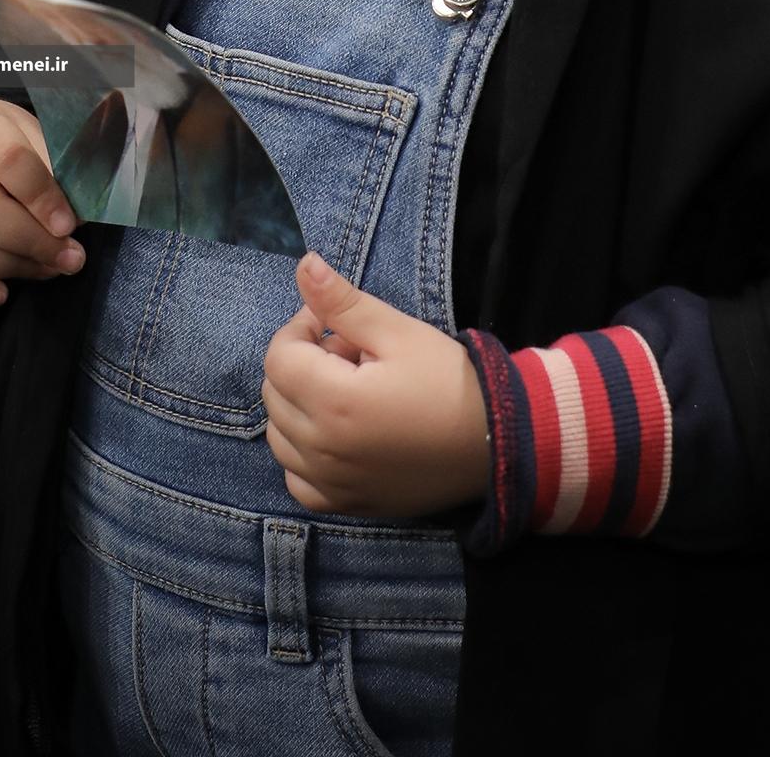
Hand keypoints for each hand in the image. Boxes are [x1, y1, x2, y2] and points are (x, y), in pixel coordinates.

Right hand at [0, 97, 84, 307]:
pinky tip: (0, 294)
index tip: (70, 224)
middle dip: (33, 240)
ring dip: (11, 266)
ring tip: (49, 269)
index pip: (7, 159)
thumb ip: (53, 166)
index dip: (42, 195)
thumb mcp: (28, 134)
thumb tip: (76, 215)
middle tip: (70, 258)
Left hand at [261, 252, 489, 517]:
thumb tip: (303, 264)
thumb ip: (343, 301)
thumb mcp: (398, 331)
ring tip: (347, 391)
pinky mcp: (344, 505)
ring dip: (300, 405)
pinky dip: (304, 454)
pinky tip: (336, 435)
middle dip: (302, 363)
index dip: (301, 328)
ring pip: (280, 437)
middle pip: (275, 393)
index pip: (279, 356)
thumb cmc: (448, 380)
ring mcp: (330, 484)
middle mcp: (322, 450)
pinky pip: (297, 480)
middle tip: (350, 353)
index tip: (335, 323)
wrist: (493, 440)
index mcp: (334, 402)